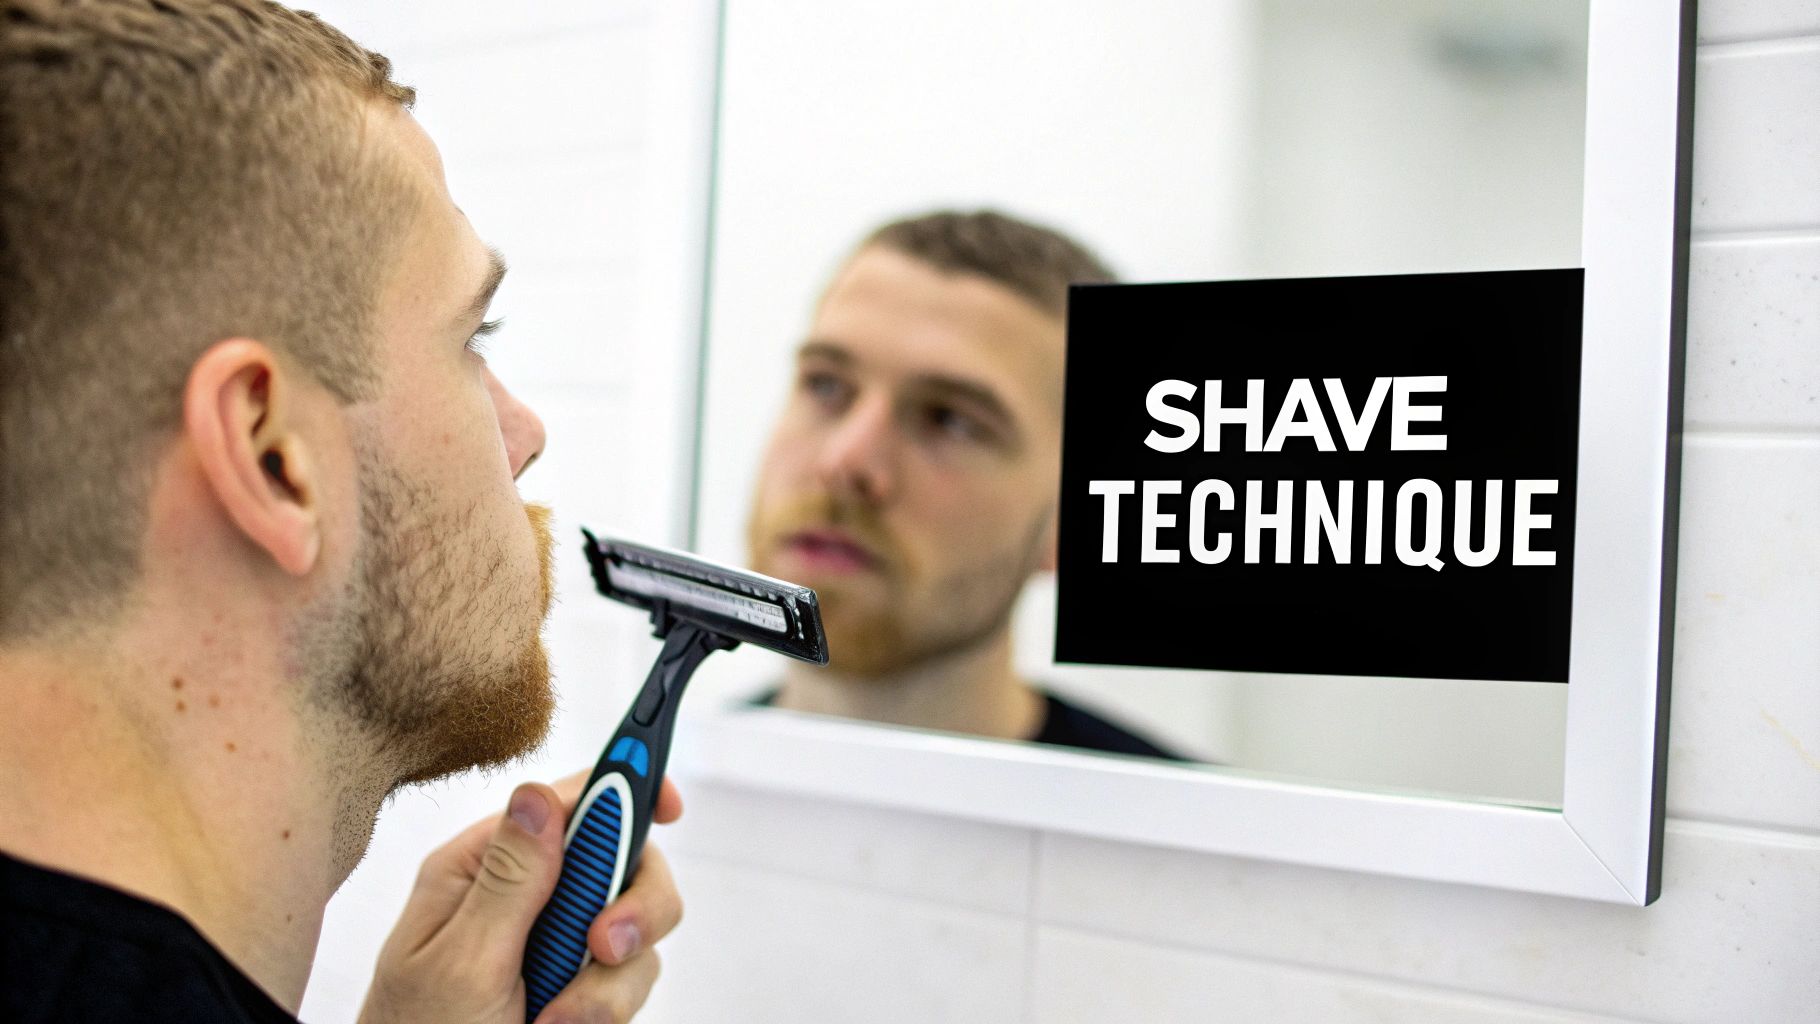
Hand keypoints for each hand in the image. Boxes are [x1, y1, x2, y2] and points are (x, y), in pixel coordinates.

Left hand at [359, 772, 684, 1023]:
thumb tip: (538, 793)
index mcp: (481, 867)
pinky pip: (633, 980)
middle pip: (624, 861)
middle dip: (632, 908)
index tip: (670, 807)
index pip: (567, 800)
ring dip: (609, 983)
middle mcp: (526, 894)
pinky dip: (608, 1011)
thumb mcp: (460, 960)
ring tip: (556, 1021)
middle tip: (603, 949)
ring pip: (638, 930)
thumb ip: (509, 880)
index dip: (627, 787)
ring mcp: (558, 940)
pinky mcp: (583, 984)